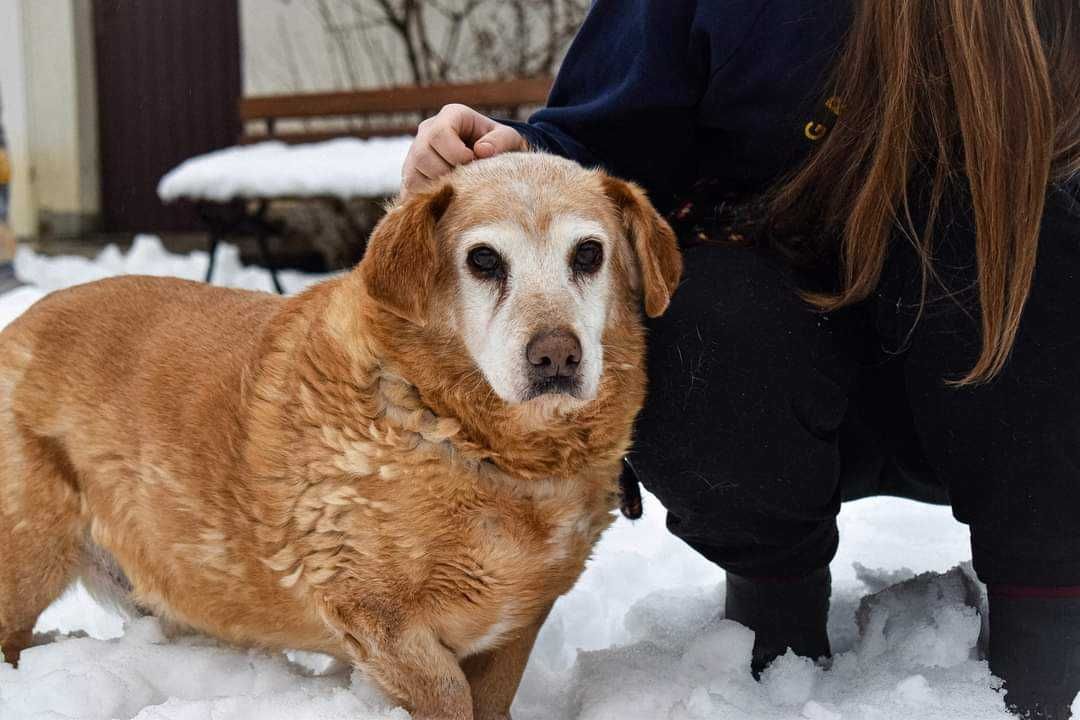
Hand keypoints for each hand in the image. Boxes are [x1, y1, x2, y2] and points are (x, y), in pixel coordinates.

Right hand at [402, 104, 525, 195]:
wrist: (490, 159)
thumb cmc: (500, 147)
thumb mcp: (510, 139)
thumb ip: (501, 141)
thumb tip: (481, 151)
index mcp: (451, 115)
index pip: (439, 134)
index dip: (455, 154)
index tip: (473, 162)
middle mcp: (427, 131)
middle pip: (421, 155)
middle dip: (445, 173)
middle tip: (466, 180)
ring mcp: (415, 153)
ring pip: (412, 175)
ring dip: (436, 188)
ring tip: (458, 188)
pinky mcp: (411, 174)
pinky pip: (409, 190)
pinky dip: (427, 199)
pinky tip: (447, 199)